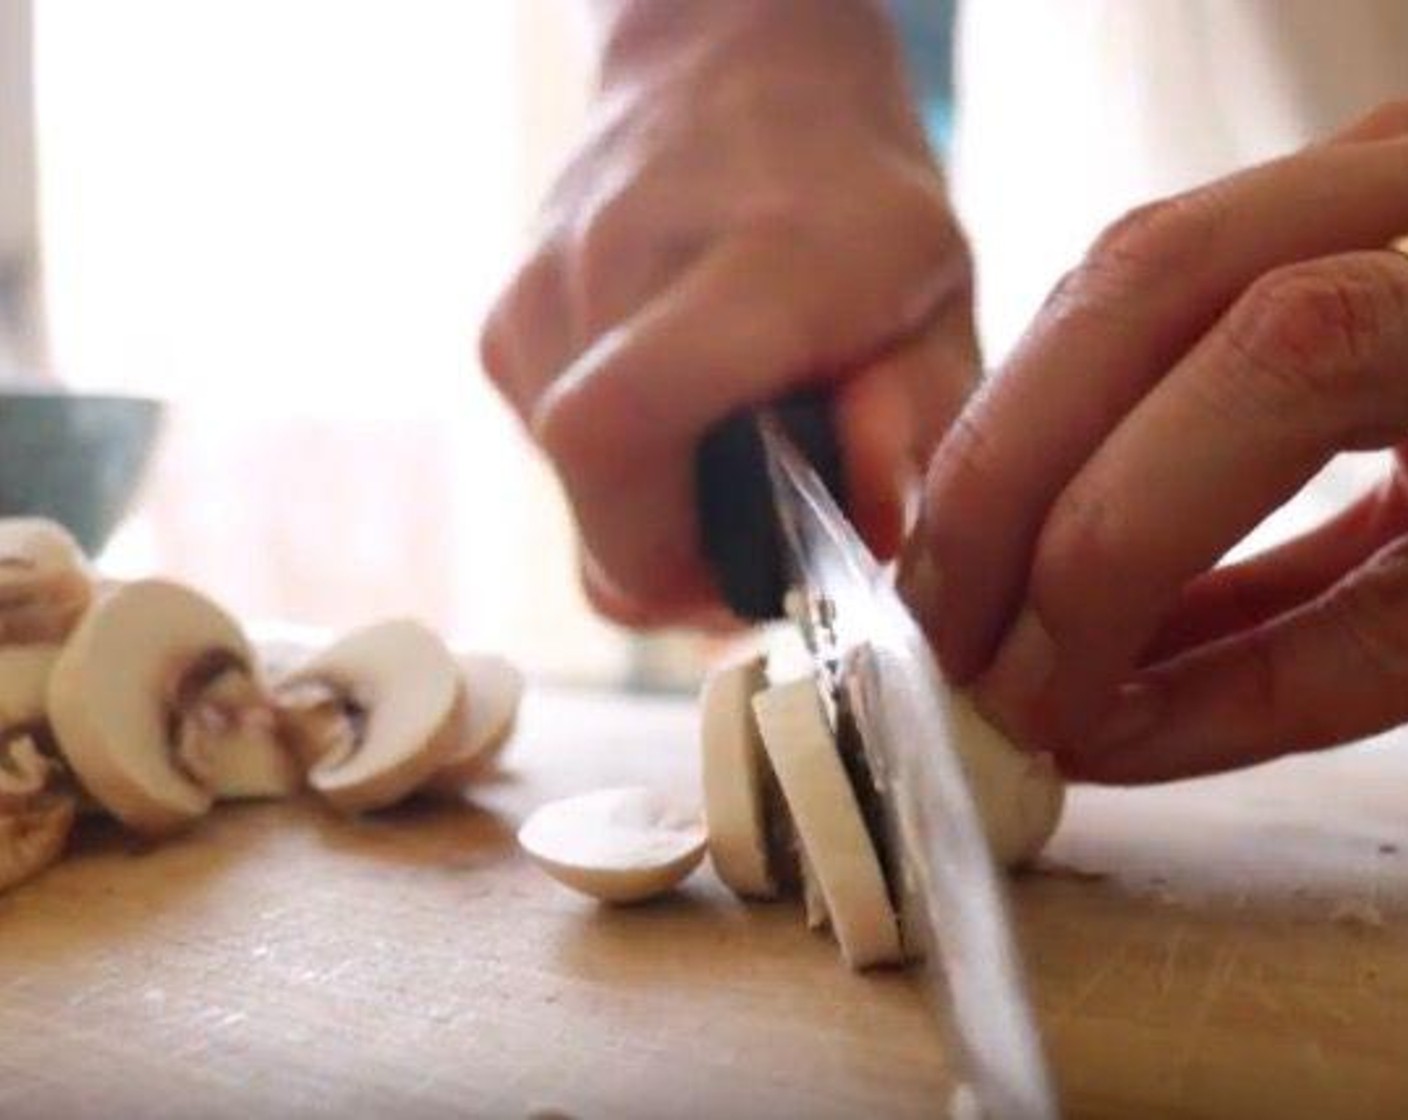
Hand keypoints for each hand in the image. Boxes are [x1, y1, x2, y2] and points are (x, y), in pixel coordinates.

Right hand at [480, 0, 977, 626]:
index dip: (672, 559)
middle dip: (673, 561)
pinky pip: (552, 455)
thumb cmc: (852, 194)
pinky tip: (679, 408)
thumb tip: (861, 546)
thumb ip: (919, 429)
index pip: (616, 436)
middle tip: (751, 531)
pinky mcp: (503, 325)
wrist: (728, 64)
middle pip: (595, 510)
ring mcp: (536, 298)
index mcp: (750, 265)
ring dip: (651, 512)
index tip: (753, 571)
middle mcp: (611, 273)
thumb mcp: (939, 301)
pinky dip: (619, 469)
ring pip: (573, 495)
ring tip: (724, 444)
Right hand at [899, 100, 1407, 781]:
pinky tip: (1023, 534)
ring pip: (1116, 273)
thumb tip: (1084, 726)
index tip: (1038, 697)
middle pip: (1142, 279)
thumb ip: (1290, 672)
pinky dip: (1064, 423)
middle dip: (1002, 481)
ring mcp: (1354, 175)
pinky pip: (1138, 303)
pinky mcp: (1293, 212)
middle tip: (942, 638)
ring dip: (1008, 449)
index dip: (1114, 545)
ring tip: (959, 595)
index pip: (1277, 367)